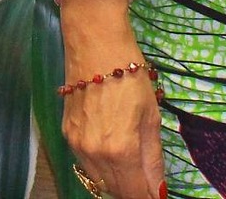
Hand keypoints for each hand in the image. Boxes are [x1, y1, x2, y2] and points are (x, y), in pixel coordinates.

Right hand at [57, 0, 163, 198]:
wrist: (94, 42)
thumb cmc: (130, 74)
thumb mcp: (151, 116)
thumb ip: (153, 158)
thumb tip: (159, 190)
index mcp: (120, 150)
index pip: (135, 193)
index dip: (149, 196)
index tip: (158, 192)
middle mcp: (94, 154)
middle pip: (115, 191)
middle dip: (133, 189)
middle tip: (147, 178)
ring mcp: (76, 145)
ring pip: (98, 179)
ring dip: (116, 180)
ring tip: (132, 165)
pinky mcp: (66, 134)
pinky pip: (85, 162)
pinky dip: (100, 165)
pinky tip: (112, 150)